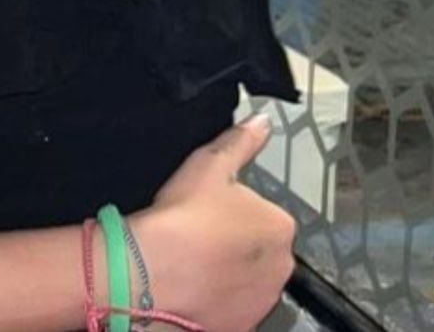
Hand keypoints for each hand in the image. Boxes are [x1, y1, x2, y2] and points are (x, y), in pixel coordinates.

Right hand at [133, 115, 294, 330]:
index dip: (233, 212)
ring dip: (228, 274)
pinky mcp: (241, 326)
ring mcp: (262, 301)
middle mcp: (281, 267)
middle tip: (199, 237)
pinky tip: (192, 288)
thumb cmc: (181, 219)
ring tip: (192, 263)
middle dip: (236, 246)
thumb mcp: (209, 165)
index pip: (264, 215)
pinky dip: (217, 301)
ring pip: (247, 281)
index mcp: (280, 226)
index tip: (208, 213)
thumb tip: (260, 122)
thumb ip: (240, 142)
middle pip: (259, 251)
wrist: (151, 273)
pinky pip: (232, 309)